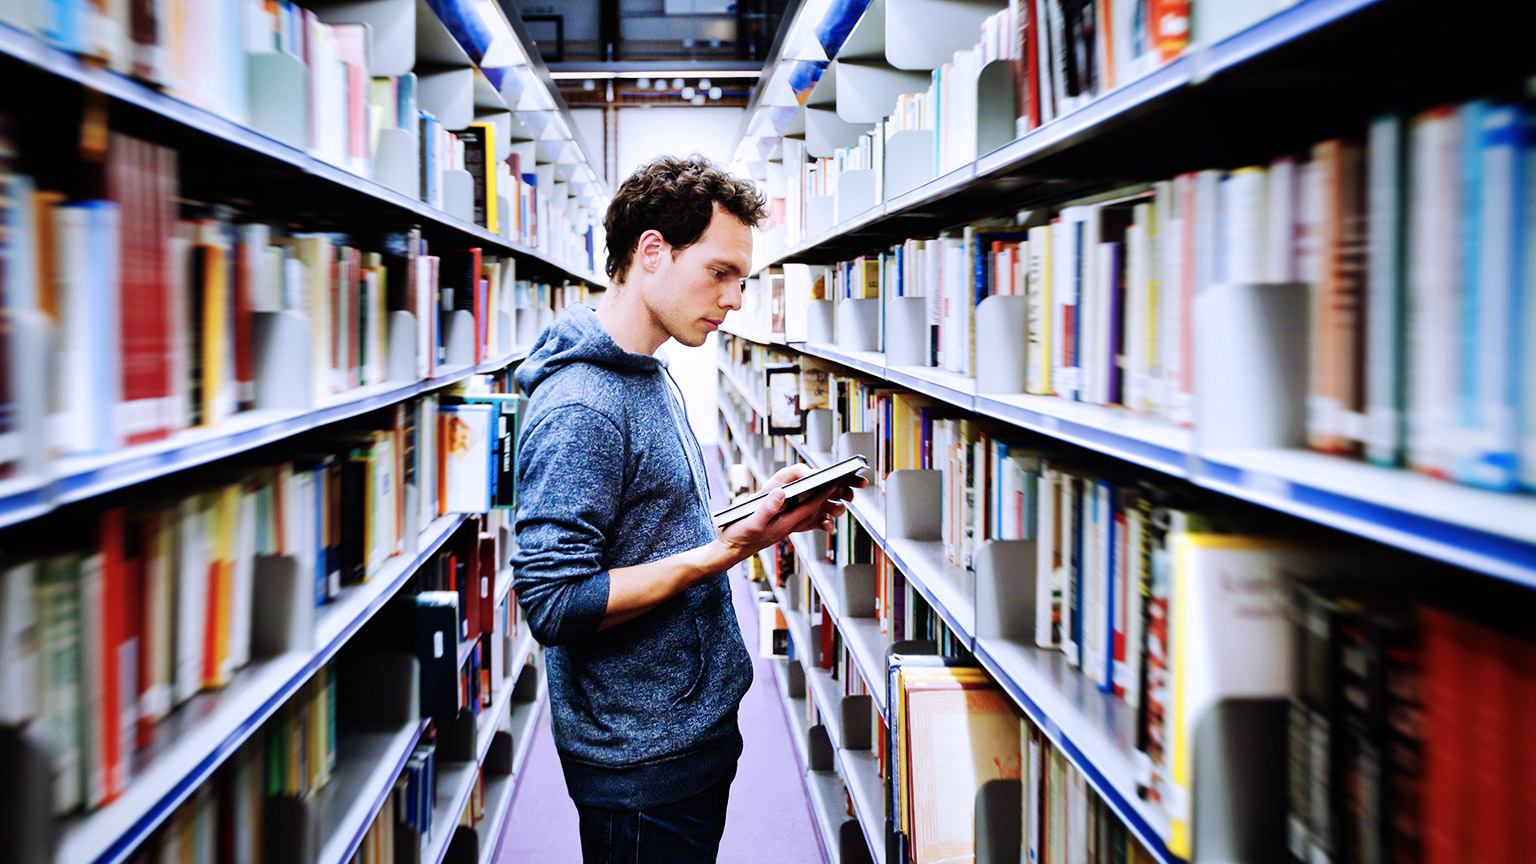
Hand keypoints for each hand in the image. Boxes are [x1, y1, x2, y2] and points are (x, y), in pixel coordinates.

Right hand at [716, 463, 869, 562]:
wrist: (730, 551)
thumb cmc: (739, 537)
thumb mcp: (750, 522)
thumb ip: (766, 509)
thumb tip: (781, 494)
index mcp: (783, 524)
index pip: (808, 508)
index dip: (821, 494)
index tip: (833, 482)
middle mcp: (787, 525)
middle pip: (812, 511)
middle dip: (827, 498)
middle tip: (840, 484)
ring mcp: (783, 527)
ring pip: (807, 514)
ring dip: (819, 503)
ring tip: (831, 491)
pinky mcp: (777, 526)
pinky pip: (797, 517)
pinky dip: (806, 508)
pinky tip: (807, 502)